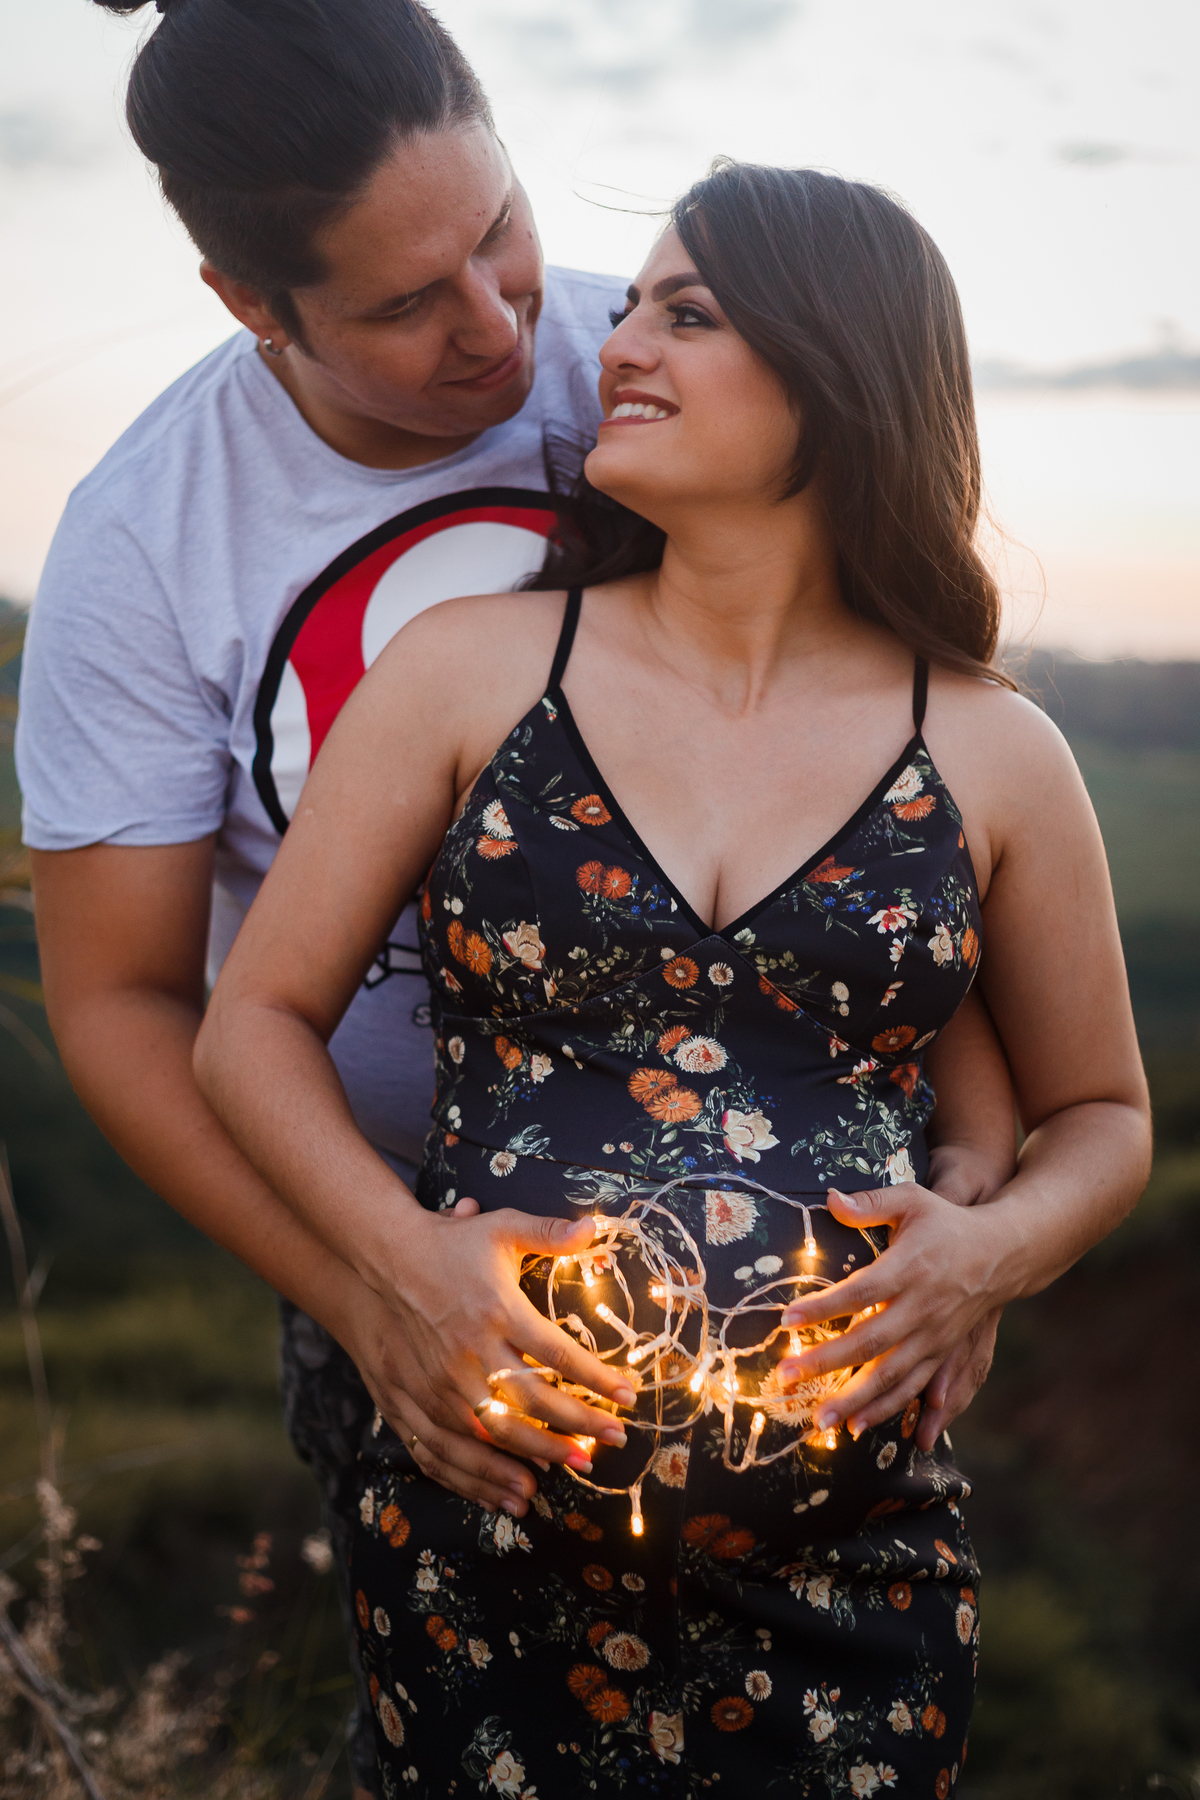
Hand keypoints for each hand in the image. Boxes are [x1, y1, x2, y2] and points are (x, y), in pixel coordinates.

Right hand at [365, 1199, 636, 1513]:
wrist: (377, 1263)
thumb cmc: (447, 1246)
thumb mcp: (499, 1229)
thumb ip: (547, 1232)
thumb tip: (594, 1227)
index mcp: (496, 1310)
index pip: (557, 1353)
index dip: (595, 1379)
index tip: (626, 1396)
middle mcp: (469, 1351)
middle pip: (532, 1400)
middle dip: (577, 1424)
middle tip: (611, 1441)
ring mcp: (440, 1382)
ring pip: (494, 1433)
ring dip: (536, 1455)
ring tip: (573, 1466)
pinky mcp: (414, 1402)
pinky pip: (451, 1449)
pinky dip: (481, 1476)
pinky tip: (511, 1488)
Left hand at [777, 1183, 1009, 1440]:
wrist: (1003, 1253)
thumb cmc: (948, 1223)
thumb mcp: (913, 1201)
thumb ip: (871, 1202)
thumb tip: (828, 1198)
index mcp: (911, 1269)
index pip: (861, 1292)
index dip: (824, 1307)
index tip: (786, 1320)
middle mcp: (923, 1308)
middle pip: (871, 1342)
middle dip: (826, 1363)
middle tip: (786, 1377)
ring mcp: (935, 1337)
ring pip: (892, 1376)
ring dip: (854, 1401)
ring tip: (819, 1422)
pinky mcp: (942, 1354)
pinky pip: (913, 1388)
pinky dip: (887, 1410)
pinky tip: (857, 1427)